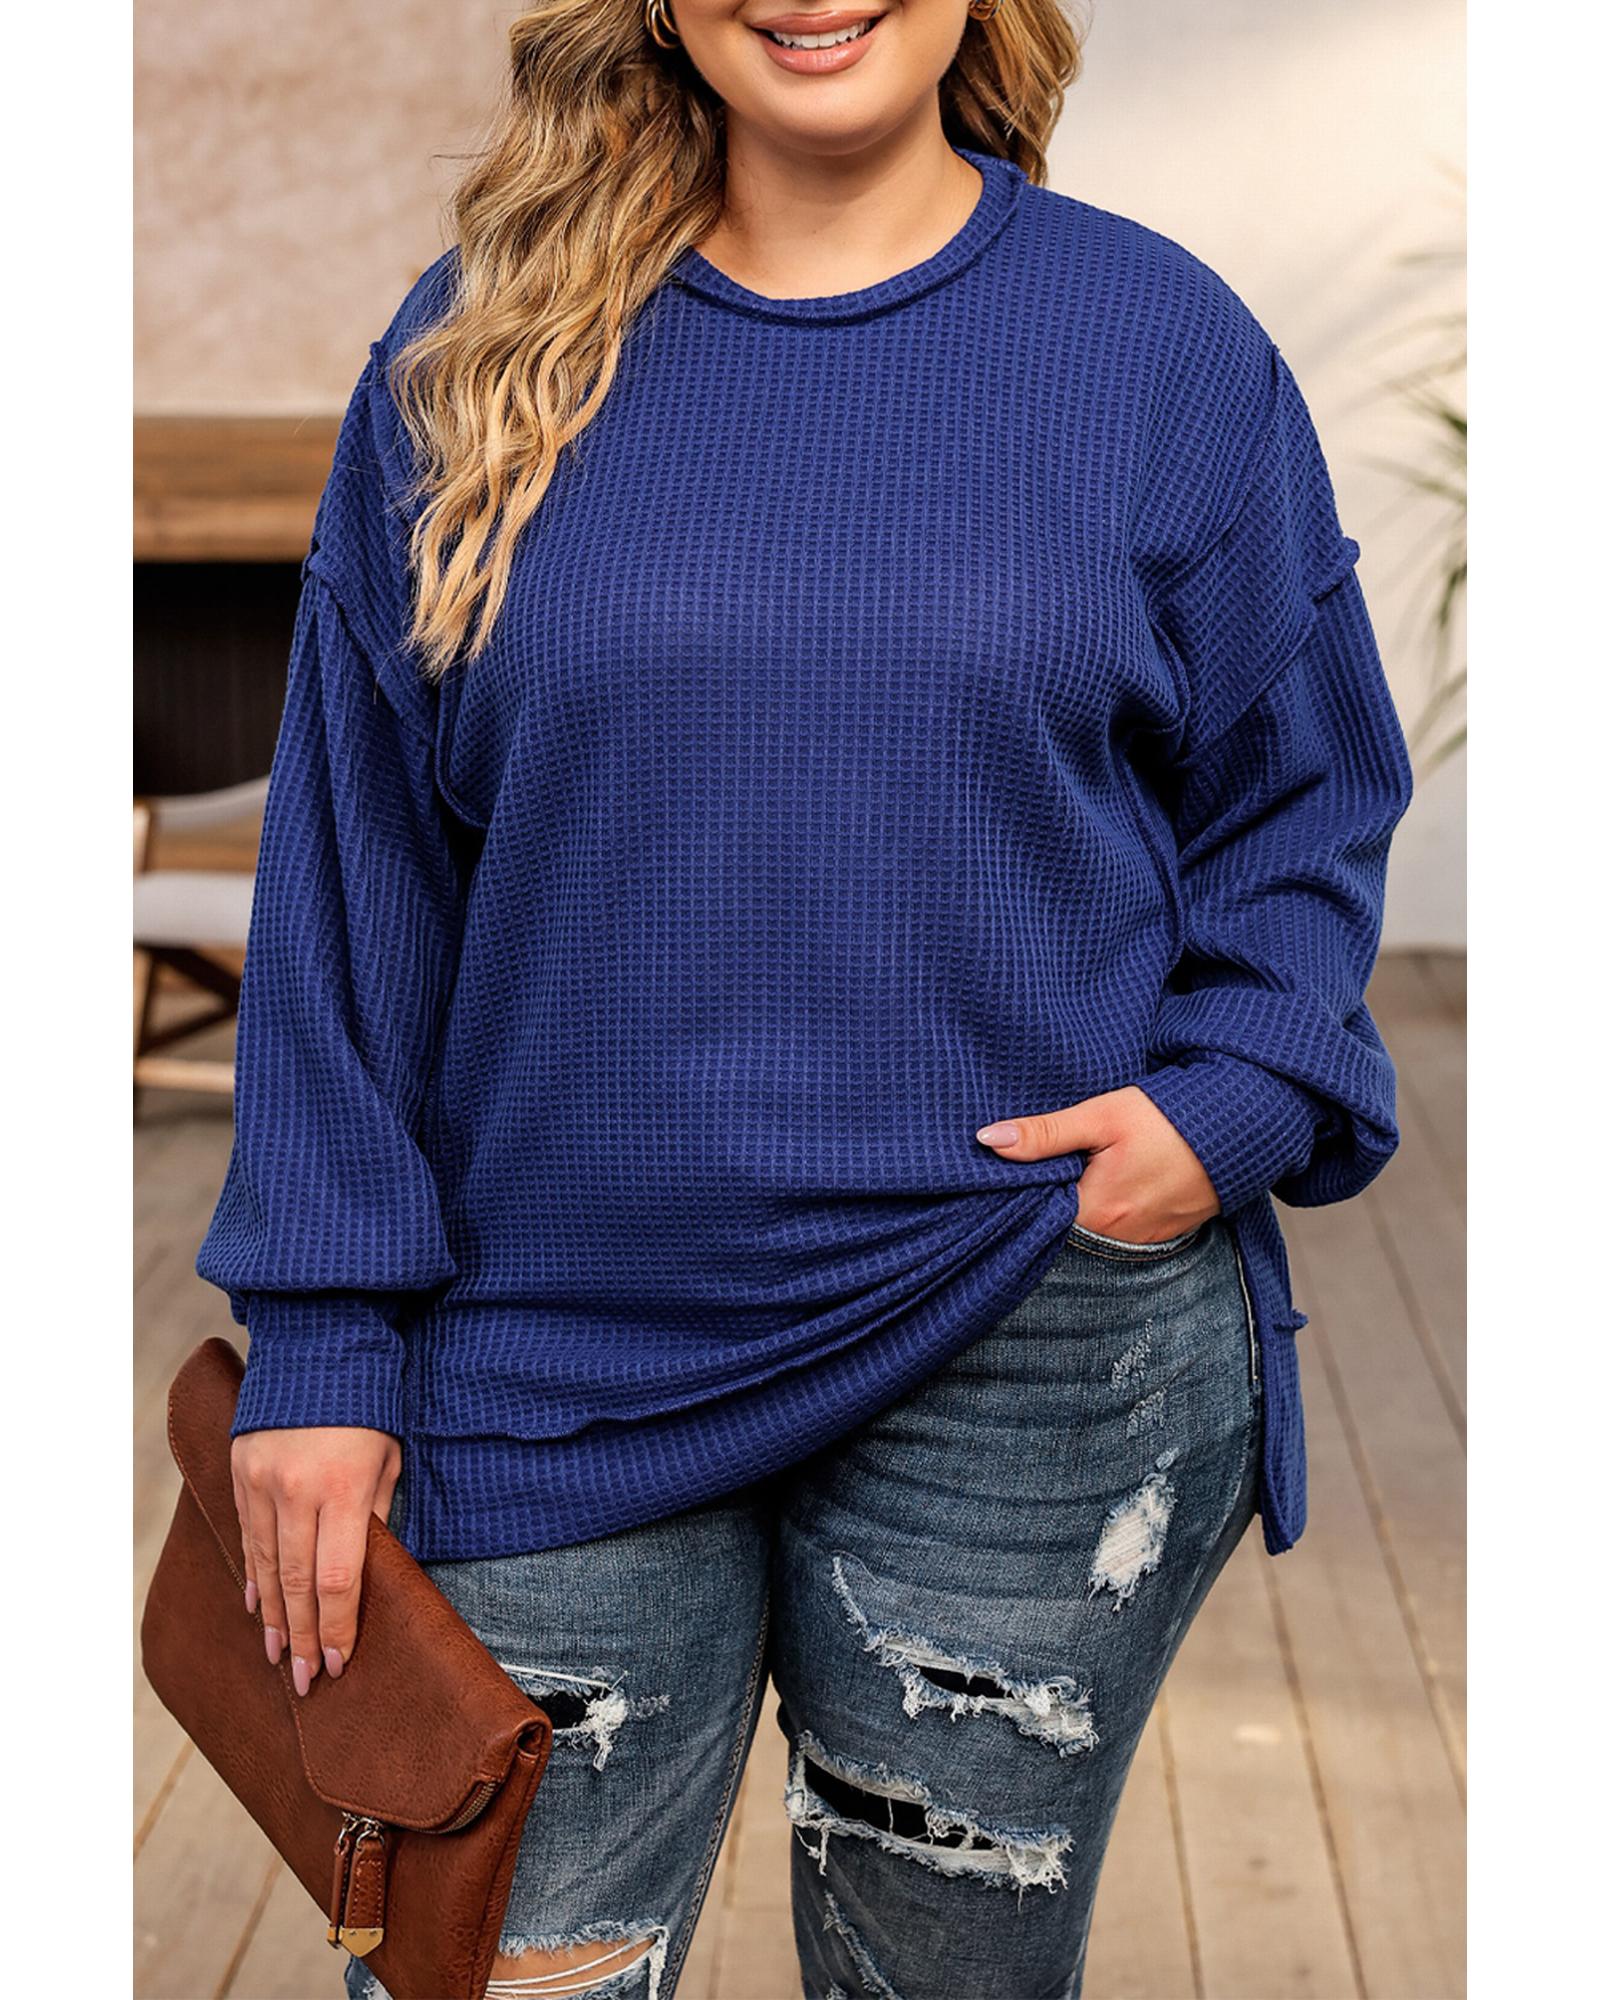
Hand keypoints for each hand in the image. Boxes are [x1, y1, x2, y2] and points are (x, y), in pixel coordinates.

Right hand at [230, 1426, 401, 1696]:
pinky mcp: (241, 1473)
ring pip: (266, 1566)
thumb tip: (366, 1573)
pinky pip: (247, 1536)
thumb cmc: (370, 1407)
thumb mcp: (390, 1458)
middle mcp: (296, 1490)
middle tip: (303, 1682)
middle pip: (297, 1583)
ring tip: (276, 1656)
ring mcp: (262, 1482)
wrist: (319, 1345)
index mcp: (344, 1488)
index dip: (336, 1626)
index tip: (338, 1663)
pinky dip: (253, 1575)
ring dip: (272, 1616)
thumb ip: (377, 1515)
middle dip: (301, 1637)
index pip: (338, 1578)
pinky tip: (256, 1606)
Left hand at [976, 1085, 1220, 1242]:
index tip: (1001, 1177)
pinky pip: (1120, 1231)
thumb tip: (988, 1141)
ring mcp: (1144, 1240)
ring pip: (1091, 1231)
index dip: (1017, 1198)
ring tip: (1073, 1174)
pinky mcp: (1163, 1234)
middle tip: (1039, 1170)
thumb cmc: (1170, 1117)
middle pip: (1062, 1228)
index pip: (1035, 1219)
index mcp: (1096, 1212)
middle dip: (1047, 1203)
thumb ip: (1045, 1134)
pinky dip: (1107, 1212)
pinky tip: (1105, 1184)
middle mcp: (1118, 1237)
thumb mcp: (1102, 1116)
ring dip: (1078, 1208)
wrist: (1242, 1126)